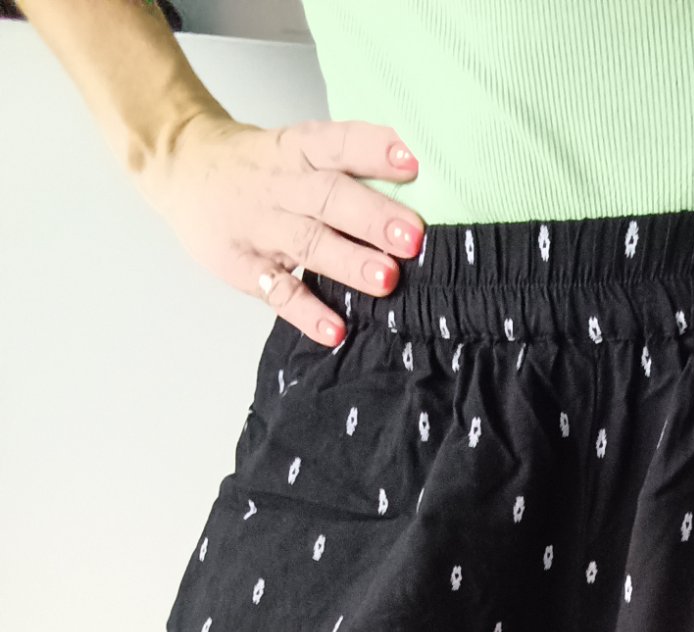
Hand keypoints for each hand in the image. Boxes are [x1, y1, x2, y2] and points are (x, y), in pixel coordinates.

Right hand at [135, 108, 423, 345]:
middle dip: (372, 216)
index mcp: (297, 149)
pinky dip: (307, 313)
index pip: (338, 143)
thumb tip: (417, 196)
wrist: (180, 164)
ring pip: (308, 243)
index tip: (413, 163)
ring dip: (349, 263)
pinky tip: (334, 330)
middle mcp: (282, 185)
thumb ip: (344, 168)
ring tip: (386, 280)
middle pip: (329, 197)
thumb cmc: (258, 164)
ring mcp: (261, 227)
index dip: (374, 151)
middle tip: (413, 236)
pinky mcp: (243, 266)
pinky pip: (278, 291)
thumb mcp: (294, 147)